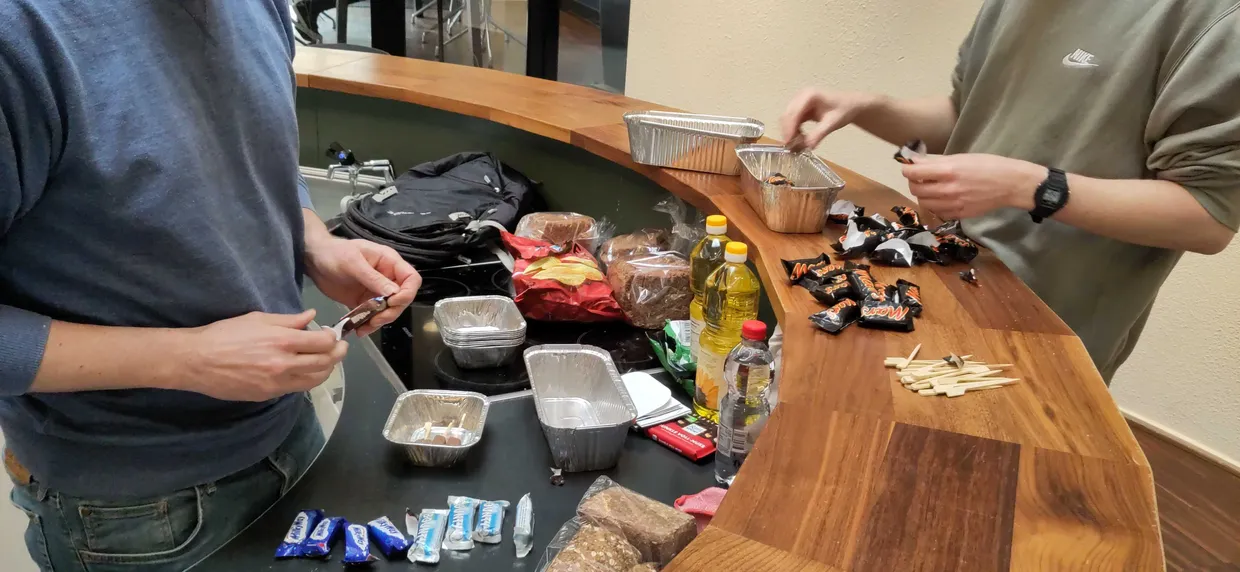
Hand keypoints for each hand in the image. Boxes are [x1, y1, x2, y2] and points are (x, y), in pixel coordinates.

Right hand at [183, 310, 346, 401]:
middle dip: (338, 354)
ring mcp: (277, 383)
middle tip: (340, 348)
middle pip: (325, 363)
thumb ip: (289, 320)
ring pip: (315, 380)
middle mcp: (284, 364)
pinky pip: (296, 388)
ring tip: (327, 361)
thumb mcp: (258, 319)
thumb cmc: (225, 334)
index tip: (333, 334)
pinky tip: (304, 370)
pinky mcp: (268, 395)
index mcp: (282, 341)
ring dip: (326, 370)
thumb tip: (311, 316)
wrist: (197, 360)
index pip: (324, 342)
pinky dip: (306, 379)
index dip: (333, 338)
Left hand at [305, 237, 420, 335]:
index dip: (407, 293)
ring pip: (389, 310)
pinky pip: (373, 316)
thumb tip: (395, 293)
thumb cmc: (334, 254)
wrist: (314, 260)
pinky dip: (368, 325)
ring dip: (380, 321)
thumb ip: (373, 278)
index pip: (411, 279)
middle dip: (391, 311)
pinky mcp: (365, 302)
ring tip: (364, 328)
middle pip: (402, 299)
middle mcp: (387, 278)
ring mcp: (377, 291)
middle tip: (375, 319)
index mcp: (389, 262)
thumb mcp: (353, 263)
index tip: (392, 302)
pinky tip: (359, 330)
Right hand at [780, 89, 882, 149]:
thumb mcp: (832, 123)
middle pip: (787, 115)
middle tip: (793, 147)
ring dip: (790, 131)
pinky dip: (793, 130)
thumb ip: (818, 134)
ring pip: (787, 118)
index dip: (789, 128)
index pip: (793, 112)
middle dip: (788, 131)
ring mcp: (799, 101)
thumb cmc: (844, 111)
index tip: (788, 142)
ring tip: (800, 143)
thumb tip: (807, 146)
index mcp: (809, 95)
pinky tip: (801, 137)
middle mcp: (801, 96)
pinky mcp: (800, 108)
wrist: (850, 105)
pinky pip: (792, 120)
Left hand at [901, 154, 1045, 219]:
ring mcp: (953, 205)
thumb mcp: (962, 157)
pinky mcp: (959, 215)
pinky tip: (942, 198)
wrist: (1011, 184)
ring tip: (931, 188)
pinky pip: (937, 212)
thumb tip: (915, 160)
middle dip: (914, 182)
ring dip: (923, 194)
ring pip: (924, 203)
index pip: (914, 172)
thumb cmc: (988, 165)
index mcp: (949, 171)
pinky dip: (935, 205)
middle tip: (920, 177)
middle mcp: (948, 190)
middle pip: (916, 189)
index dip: (907, 169)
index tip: (909, 167)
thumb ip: (937, 161)